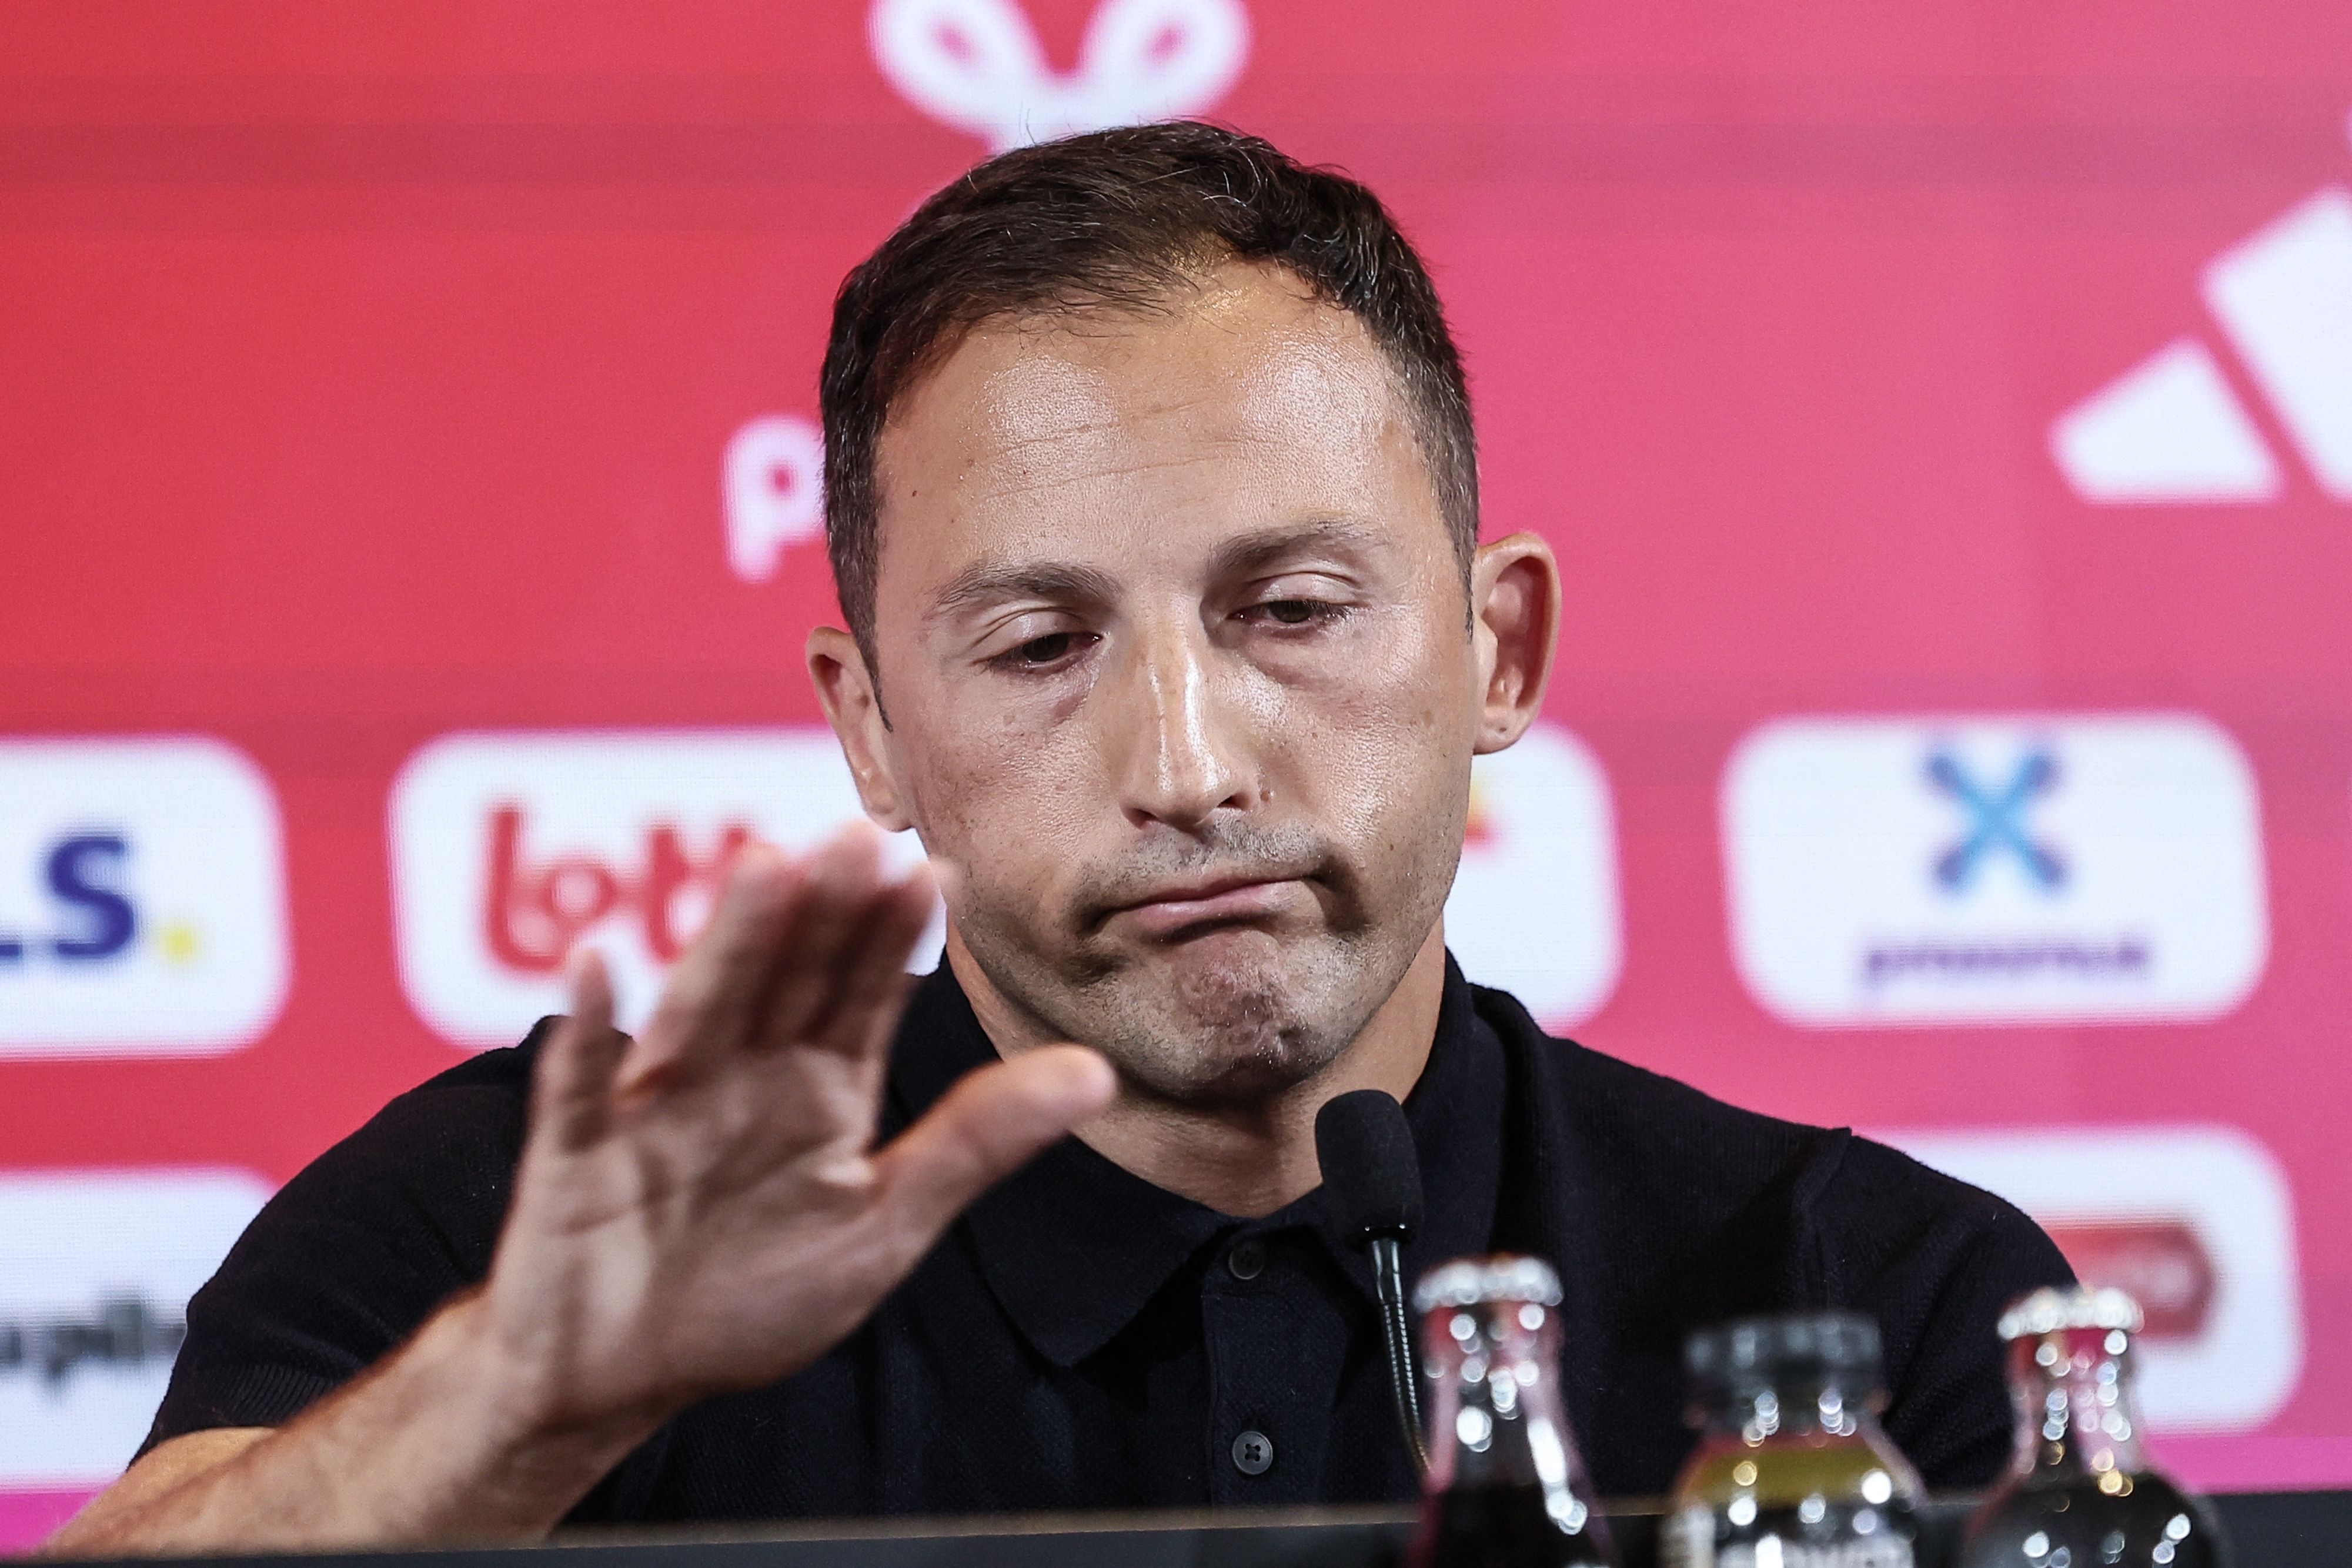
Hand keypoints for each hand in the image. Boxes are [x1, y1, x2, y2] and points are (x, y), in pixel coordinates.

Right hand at [470, 823, 1114, 1441]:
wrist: (622, 1377)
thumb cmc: (751, 1297)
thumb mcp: (883, 1225)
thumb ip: (976, 1142)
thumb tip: (1097, 1073)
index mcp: (817, 1088)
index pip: (862, 994)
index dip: (894, 936)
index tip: (934, 873)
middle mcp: (740, 1077)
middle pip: (786, 981)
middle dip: (822, 912)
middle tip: (858, 836)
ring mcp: (655, 1109)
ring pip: (699, 1011)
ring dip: (728, 942)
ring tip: (764, 868)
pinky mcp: (576, 1156)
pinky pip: (577, 1089)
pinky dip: (585, 1033)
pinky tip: (596, 965)